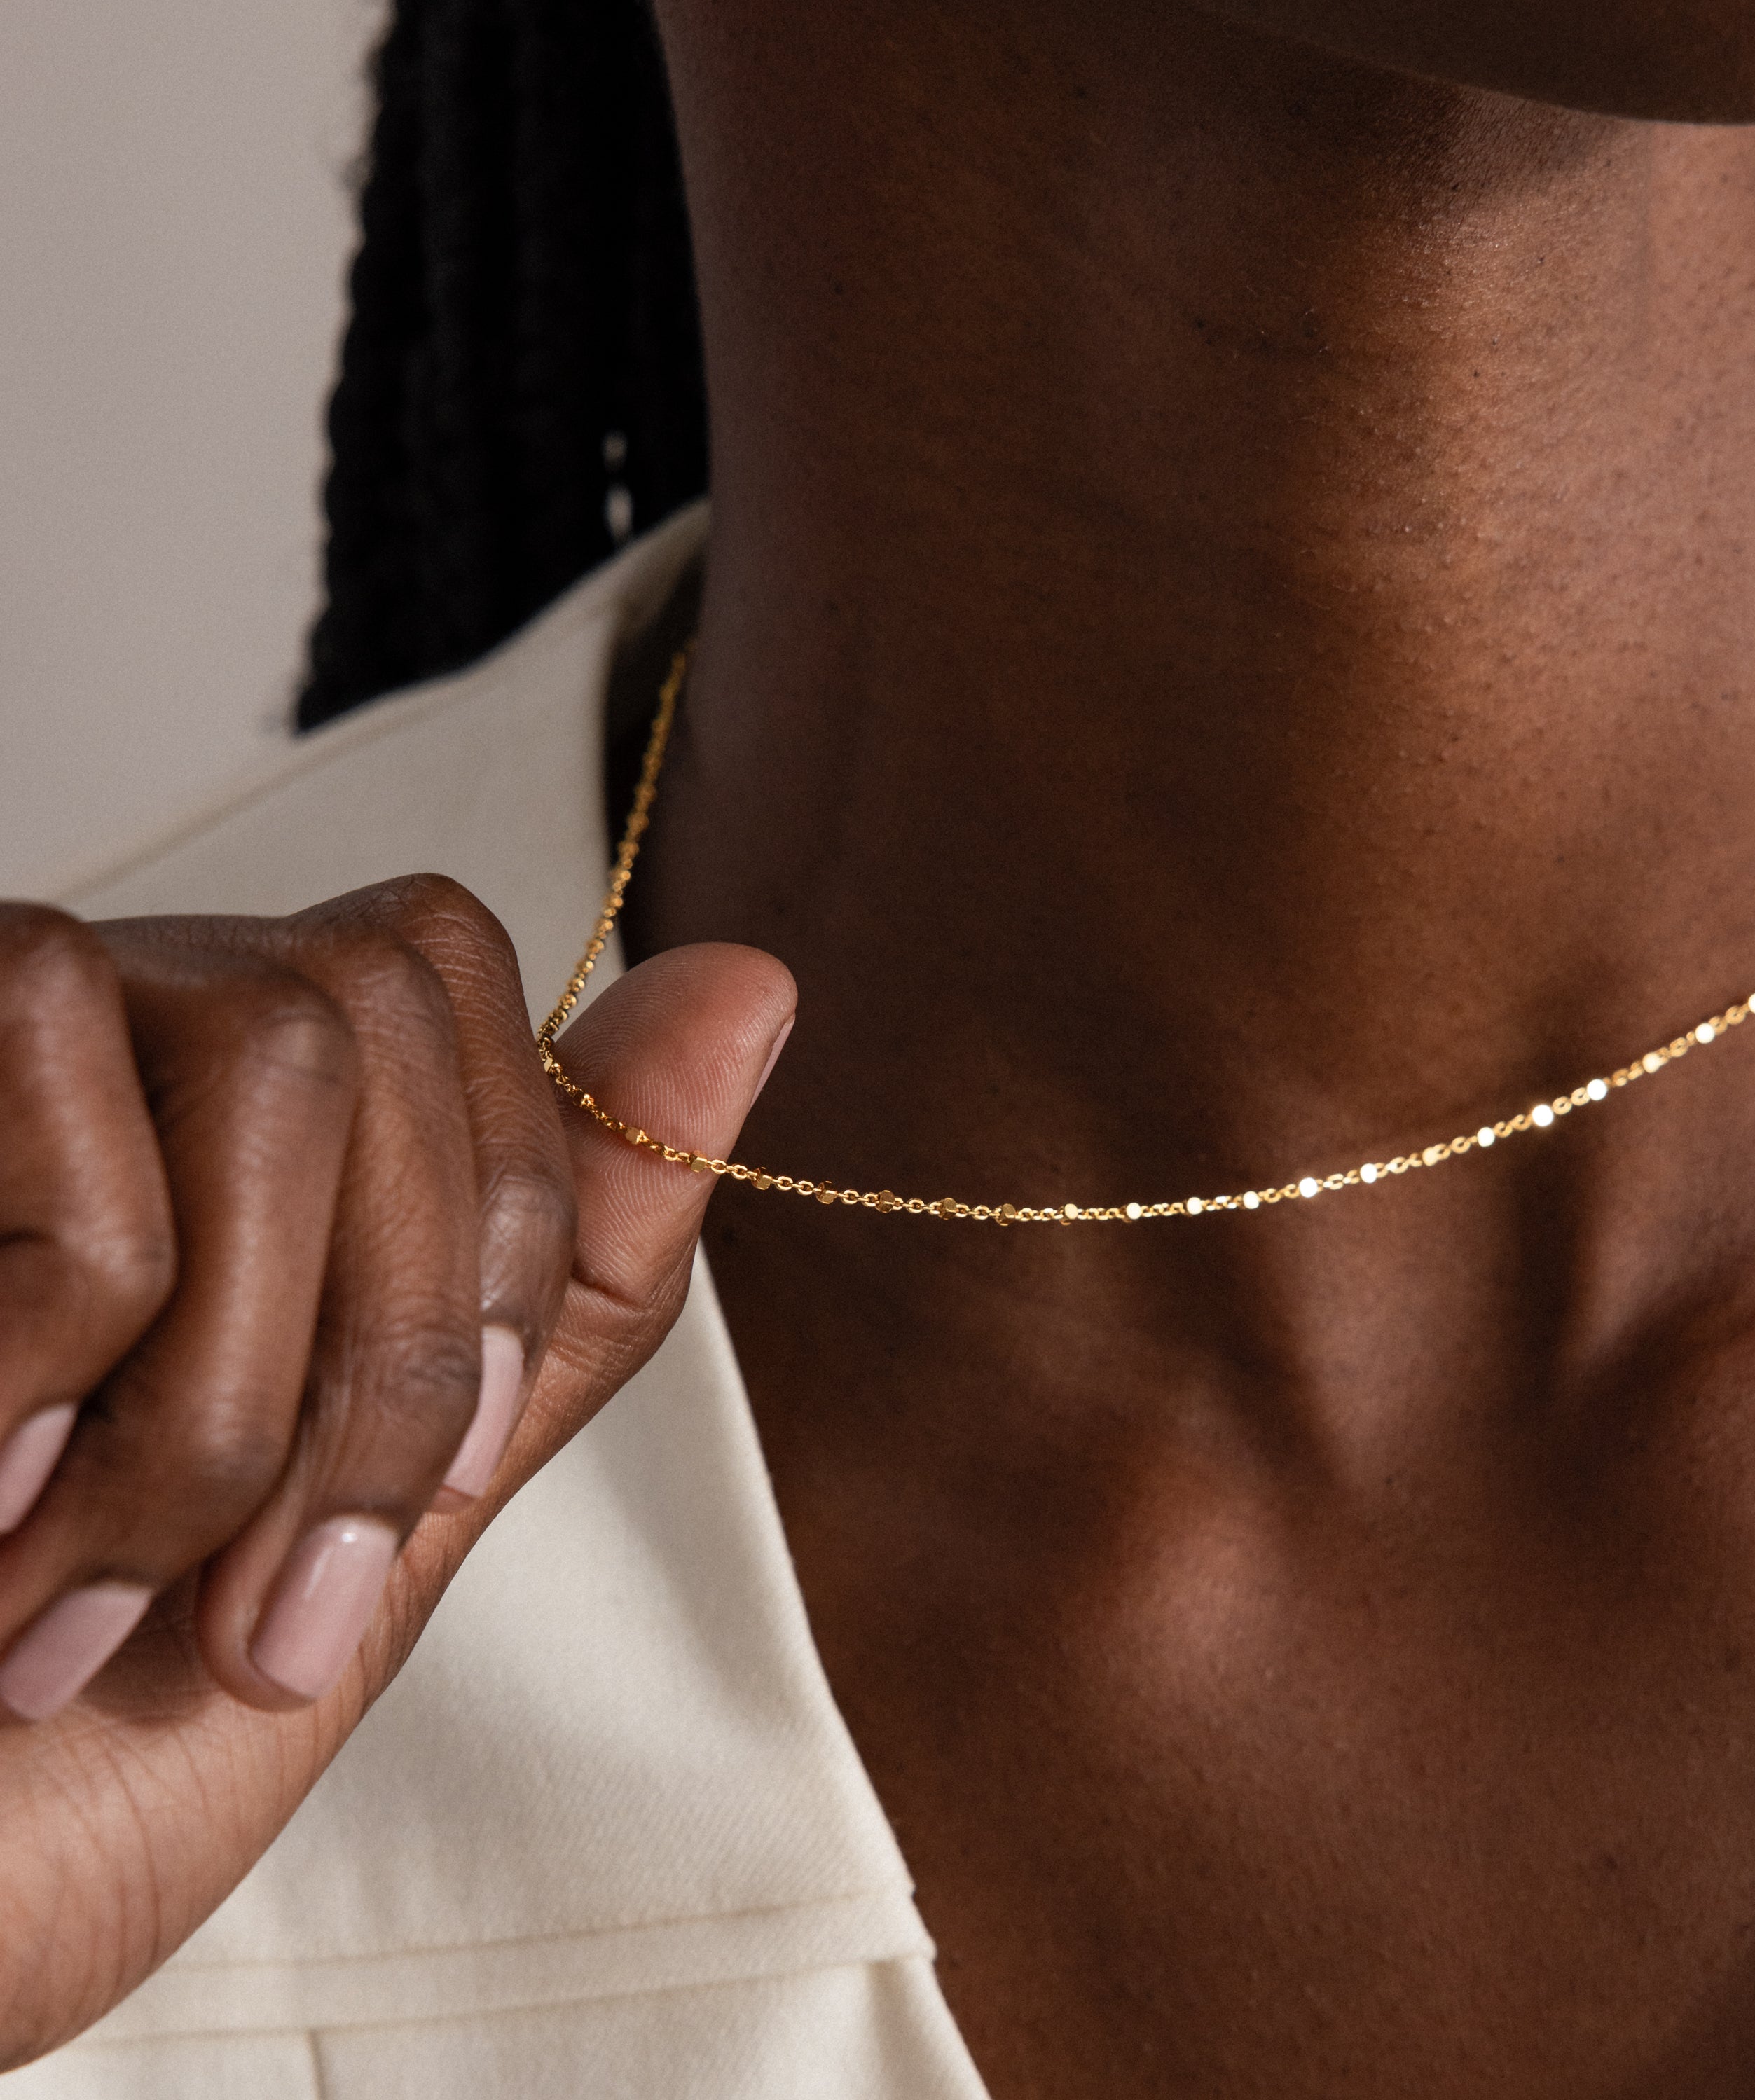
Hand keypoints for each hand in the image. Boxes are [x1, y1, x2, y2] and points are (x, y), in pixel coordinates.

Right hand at [0, 874, 792, 2067]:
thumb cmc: (95, 1731)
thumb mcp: (401, 1491)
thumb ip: (574, 1258)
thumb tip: (752, 980)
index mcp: (217, 1106)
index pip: (441, 956)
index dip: (500, 1218)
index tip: (448, 1476)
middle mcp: (95, 1022)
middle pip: (377, 1004)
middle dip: (384, 1349)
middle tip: (263, 1609)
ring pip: (275, 1057)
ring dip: (231, 1400)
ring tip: (91, 1609)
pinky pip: (91, 1196)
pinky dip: (57, 1386)